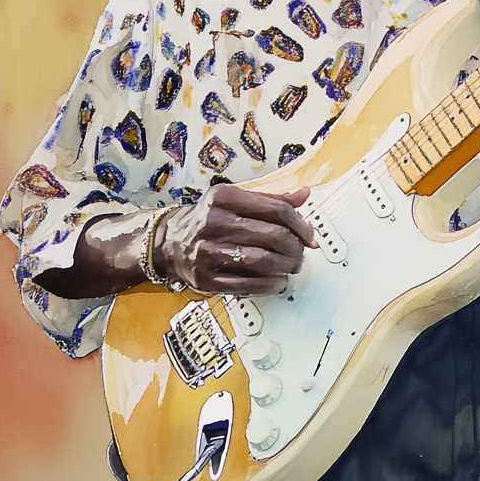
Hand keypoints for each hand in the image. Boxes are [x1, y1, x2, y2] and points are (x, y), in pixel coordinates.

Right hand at [155, 184, 315, 294]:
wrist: (170, 242)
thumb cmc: (211, 218)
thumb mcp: (237, 200)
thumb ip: (271, 199)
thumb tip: (304, 195)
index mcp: (224, 196)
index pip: (275, 208)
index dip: (299, 223)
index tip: (309, 233)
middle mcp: (213, 222)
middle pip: (272, 235)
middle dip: (295, 247)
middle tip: (302, 252)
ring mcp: (208, 252)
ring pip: (262, 260)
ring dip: (285, 266)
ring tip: (292, 266)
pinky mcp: (205, 278)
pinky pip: (246, 284)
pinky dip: (269, 285)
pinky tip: (278, 282)